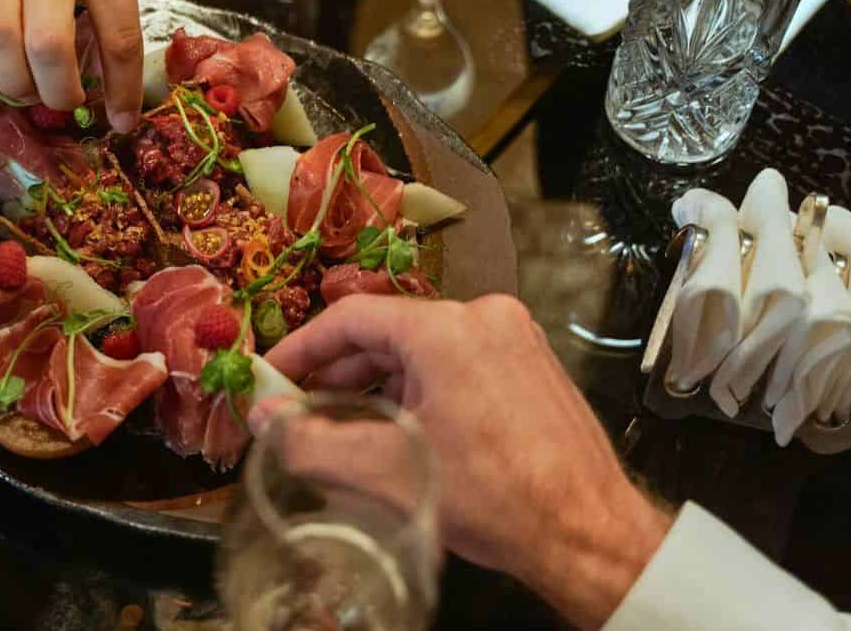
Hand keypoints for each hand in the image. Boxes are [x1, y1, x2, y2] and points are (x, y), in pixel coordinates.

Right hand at [259, 294, 672, 629]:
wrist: (587, 532)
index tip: (272, 376)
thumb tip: (263, 418)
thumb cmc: (495, 499)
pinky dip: (421, 387)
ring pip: (423, 348)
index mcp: (446, 329)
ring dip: (380, 382)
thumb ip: (310, 441)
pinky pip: (458, 361)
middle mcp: (484, 317)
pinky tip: (403, 429)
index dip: (303, 347)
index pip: (352, 317)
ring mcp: (514, 338)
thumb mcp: (384, 472)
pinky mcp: (531, 364)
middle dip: (339, 371)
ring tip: (347, 426)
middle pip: (388, 330)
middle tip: (302, 408)